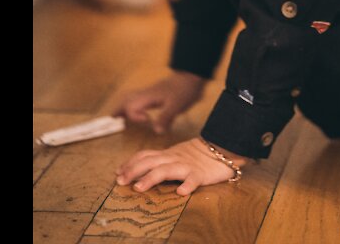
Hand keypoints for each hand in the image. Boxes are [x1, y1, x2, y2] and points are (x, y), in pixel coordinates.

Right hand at [111, 71, 205, 133]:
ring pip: (132, 97)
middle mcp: (147, 94)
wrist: (192, 76)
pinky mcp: (156, 93)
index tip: (146, 120)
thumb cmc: (185, 89)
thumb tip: (156, 131)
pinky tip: (138, 111)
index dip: (135, 116)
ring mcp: (151, 92)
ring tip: (118, 115)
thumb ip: (166, 118)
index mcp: (149, 97)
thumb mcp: (177, 105)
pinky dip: (132, 104)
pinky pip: (139, 98)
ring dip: (124, 106)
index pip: (131, 106)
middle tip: (112, 119)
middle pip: (127, 100)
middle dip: (119, 109)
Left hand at [115, 137, 248, 195]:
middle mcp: (174, 158)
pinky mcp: (201, 174)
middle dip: (133, 171)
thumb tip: (138, 169)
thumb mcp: (175, 155)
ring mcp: (187, 166)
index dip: (130, 163)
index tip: (118, 172)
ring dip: (151, 178)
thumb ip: (159, 160)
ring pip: (166, 169)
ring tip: (139, 188)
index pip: (145, 156)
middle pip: (150, 162)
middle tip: (121, 182)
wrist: (222, 147)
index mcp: (167, 154)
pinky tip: (181, 192)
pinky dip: (187, 185)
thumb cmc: (197, 155)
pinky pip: (193, 179)